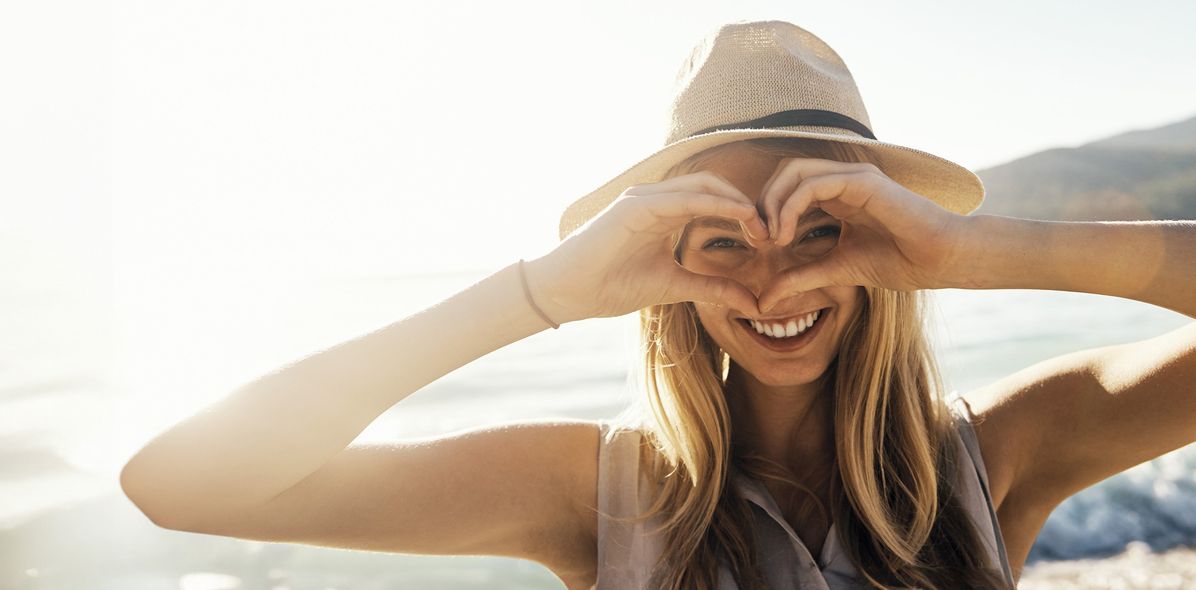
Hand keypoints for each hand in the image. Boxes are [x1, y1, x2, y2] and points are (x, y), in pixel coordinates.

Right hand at [527, 171, 770, 322]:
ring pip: (702, 185)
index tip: (768, 239)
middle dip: (746, 205)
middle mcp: (656, 198)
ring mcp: (644, 198)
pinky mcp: (634, 205)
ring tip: (760, 225)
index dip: (744, 215)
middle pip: (714, 186)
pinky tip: (738, 217)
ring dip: (736, 202)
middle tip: (772, 231)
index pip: (713, 199)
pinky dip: (714, 204)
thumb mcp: (673, 286)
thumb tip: (751, 302)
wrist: (569, 292)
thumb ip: (711, 288)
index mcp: (664, 213)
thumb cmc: (611, 286)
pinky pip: (682, 197)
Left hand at [755, 158, 969, 311]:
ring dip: (773, 203)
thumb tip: (763, 300)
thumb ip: (799, 278)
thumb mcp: (835, 271)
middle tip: (758, 238)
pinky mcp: (862, 181)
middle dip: (763, 203)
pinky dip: (791, 206)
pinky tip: (787, 235)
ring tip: (773, 237)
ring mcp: (853, 175)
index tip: (761, 245)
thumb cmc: (899, 262)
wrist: (940, 260)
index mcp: (836, 194)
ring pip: (794, 170)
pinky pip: (813, 184)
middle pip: (784, 172)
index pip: (786, 185)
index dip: (766, 211)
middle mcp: (842, 178)